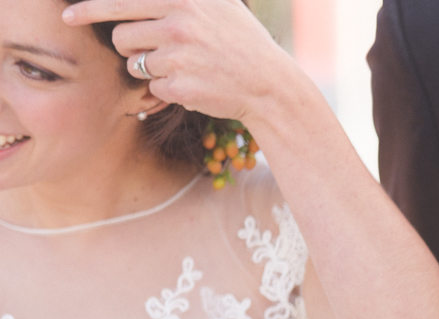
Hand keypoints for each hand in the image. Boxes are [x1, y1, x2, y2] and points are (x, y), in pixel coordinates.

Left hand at [64, 0, 301, 124]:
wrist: (271, 86)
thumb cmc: (241, 42)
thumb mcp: (216, 5)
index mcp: (182, 0)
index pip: (121, 1)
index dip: (89, 9)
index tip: (68, 15)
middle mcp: (179, 24)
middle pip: (123, 37)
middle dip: (133, 47)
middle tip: (161, 52)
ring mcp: (180, 57)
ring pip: (136, 65)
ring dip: (151, 70)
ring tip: (186, 68)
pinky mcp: (182, 88)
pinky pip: (154, 89)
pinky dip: (169, 91)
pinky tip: (196, 85)